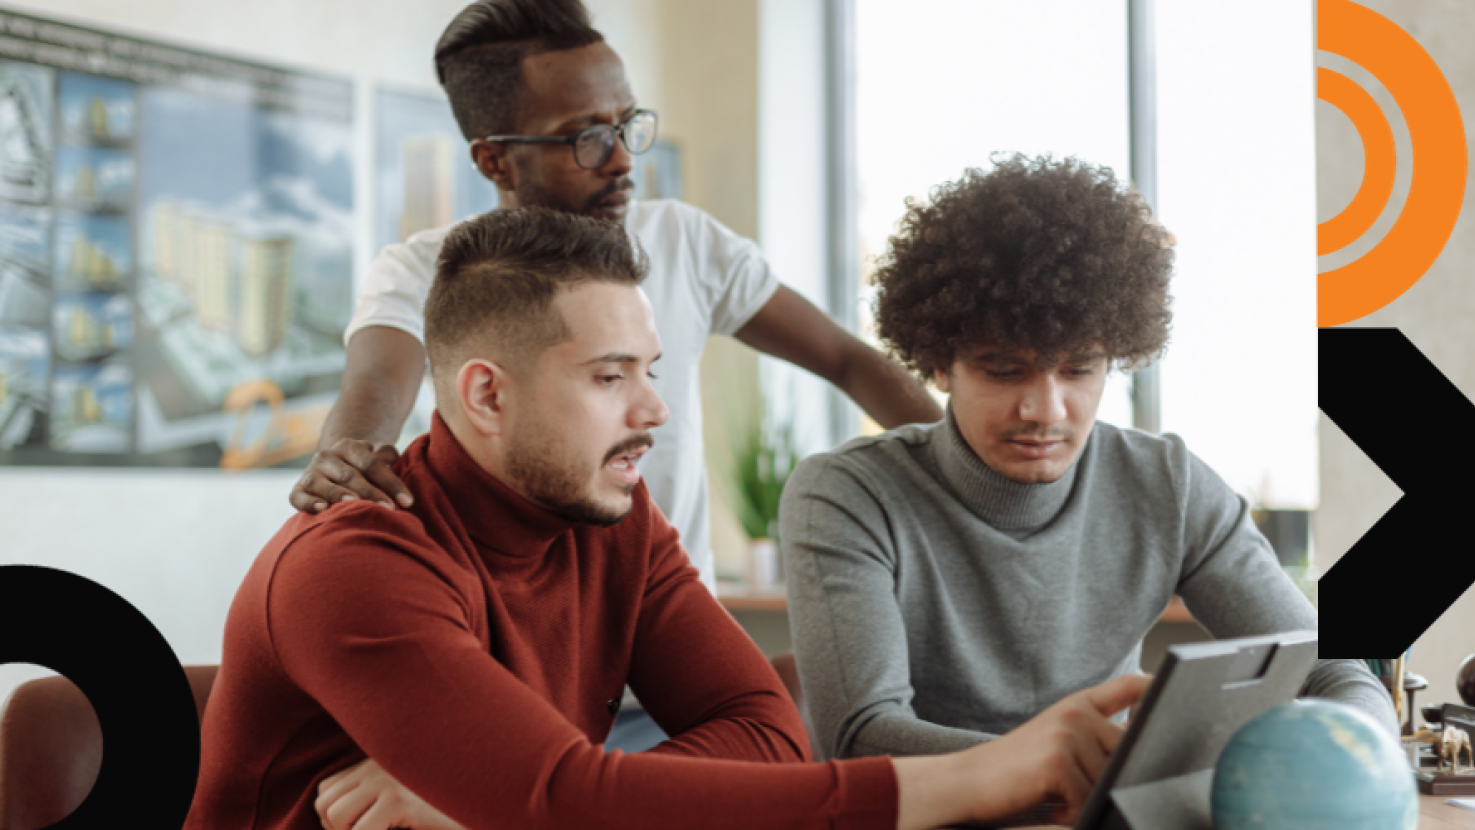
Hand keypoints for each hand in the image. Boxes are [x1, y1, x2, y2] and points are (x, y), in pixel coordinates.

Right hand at [290, 438, 411, 513]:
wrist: (332, 470)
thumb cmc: (363, 468)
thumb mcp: (375, 456)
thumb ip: (386, 454)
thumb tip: (390, 457)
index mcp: (349, 446)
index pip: (372, 464)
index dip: (391, 483)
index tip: (408, 501)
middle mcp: (326, 457)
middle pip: (351, 475)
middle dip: (371, 493)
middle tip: (388, 509)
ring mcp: (310, 473)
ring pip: (323, 484)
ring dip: (339, 495)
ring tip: (355, 504)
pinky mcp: (297, 490)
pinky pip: (299, 497)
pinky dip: (309, 503)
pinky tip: (322, 509)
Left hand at [315, 757, 465, 829]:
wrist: (484, 810)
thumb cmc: (442, 815)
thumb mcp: (400, 804)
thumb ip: (372, 799)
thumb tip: (330, 816)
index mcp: (378, 761)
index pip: (327, 788)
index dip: (335, 820)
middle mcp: (379, 763)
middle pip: (324, 802)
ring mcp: (389, 779)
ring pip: (335, 816)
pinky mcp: (400, 800)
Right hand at [956, 673, 1150, 826]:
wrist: (965, 782)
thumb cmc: (1014, 772)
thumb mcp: (1056, 742)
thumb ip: (1095, 738)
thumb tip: (1144, 754)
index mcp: (1078, 705)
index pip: (1131, 688)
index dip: (1158, 688)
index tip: (1180, 692)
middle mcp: (1076, 714)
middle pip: (1129, 753)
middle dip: (1115, 781)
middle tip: (1076, 793)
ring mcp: (1067, 735)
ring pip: (1110, 782)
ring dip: (1089, 804)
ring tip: (1057, 801)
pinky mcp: (1057, 762)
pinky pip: (1089, 800)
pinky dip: (1072, 815)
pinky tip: (1051, 809)